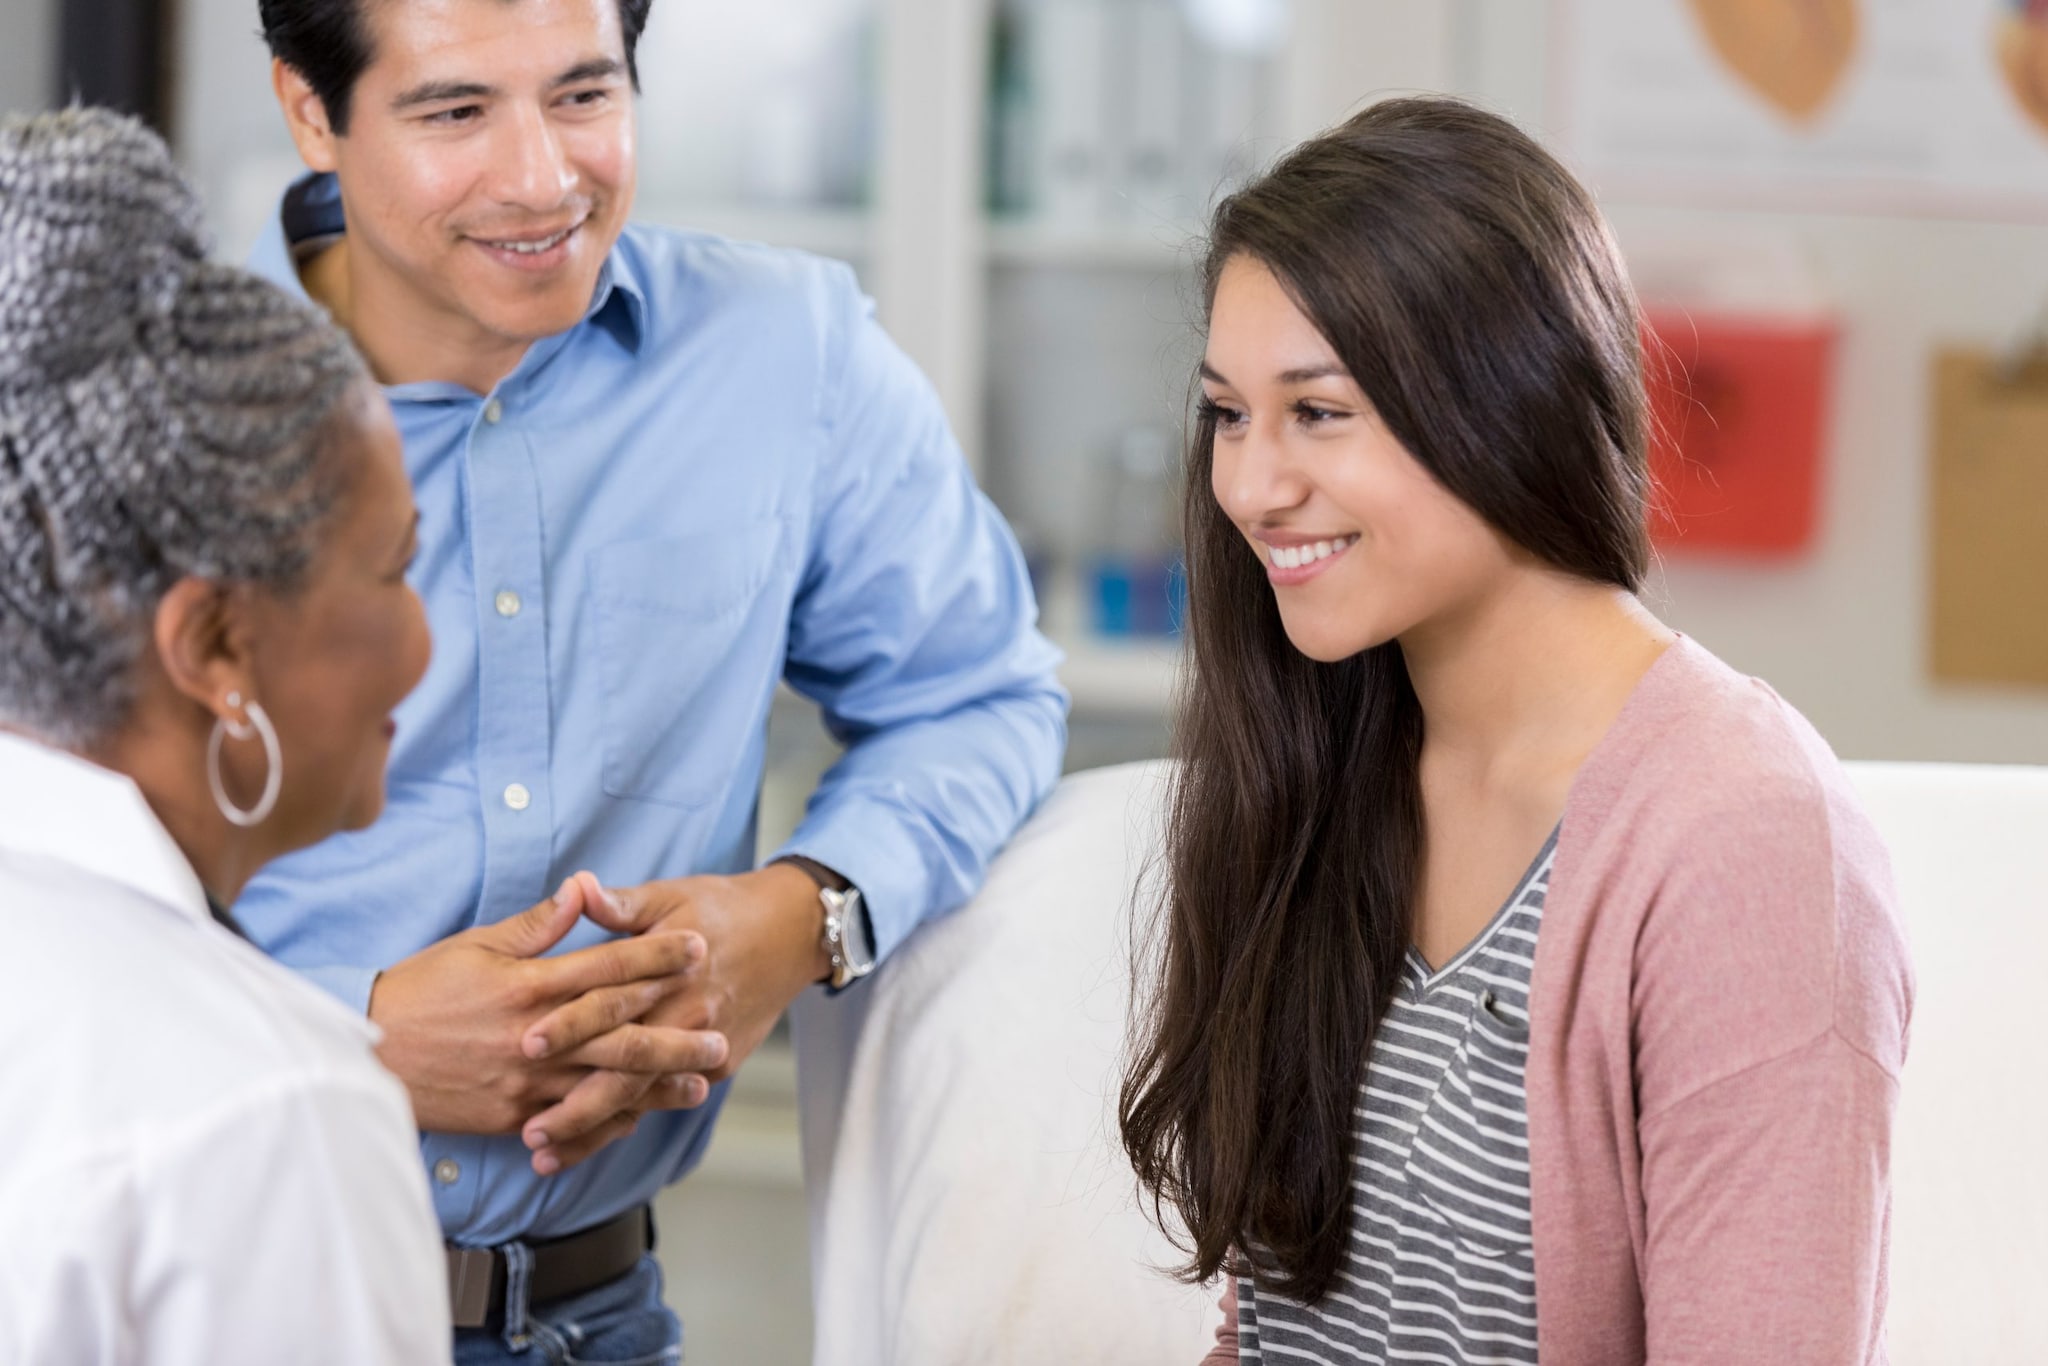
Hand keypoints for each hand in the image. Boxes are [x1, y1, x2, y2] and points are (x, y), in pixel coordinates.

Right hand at [367, 872, 728, 1134]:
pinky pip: (571, 1120)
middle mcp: (533, 1036)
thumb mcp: (475, 946)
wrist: (364, 1054)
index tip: (698, 947)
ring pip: (604, 1084)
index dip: (657, 956)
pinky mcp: (511, 1115)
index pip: (607, 967)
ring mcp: (524, 1081)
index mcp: (527, 986)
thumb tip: (583, 889)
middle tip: (720, 1031)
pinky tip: (643, 1116)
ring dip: (656, 1085)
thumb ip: (537, 925)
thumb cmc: (419, 990)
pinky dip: (609, 1120)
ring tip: (700, 1083)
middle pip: (620, 1034)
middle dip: (676, 1033)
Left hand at [515, 864, 830, 1171]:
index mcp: (668, 972)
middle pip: (627, 1072)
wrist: (790, 931)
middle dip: (577, 1108)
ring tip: (546, 1158)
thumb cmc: (721, 908)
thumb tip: (578, 886)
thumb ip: (620, 904)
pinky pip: (666, 1099)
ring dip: (595, 1131)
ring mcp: (705, 1047)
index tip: (526, 1045)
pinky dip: (628, 1123)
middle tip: (528, 1134)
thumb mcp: (669, 896)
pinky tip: (589, 1144)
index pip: (611, 1003)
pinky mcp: (719, 1066)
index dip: (569, 1025)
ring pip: (644, 1098)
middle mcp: (687, 1016)